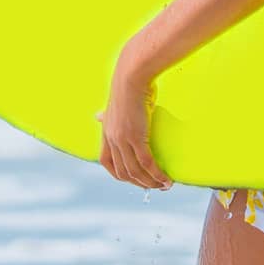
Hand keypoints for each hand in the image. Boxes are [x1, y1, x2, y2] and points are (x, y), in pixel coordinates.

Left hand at [95, 70, 172, 190]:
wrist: (131, 77)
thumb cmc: (126, 88)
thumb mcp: (112, 105)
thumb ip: (106, 115)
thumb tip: (97, 116)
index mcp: (106, 133)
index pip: (107, 163)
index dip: (119, 174)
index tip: (133, 179)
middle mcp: (112, 140)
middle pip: (123, 172)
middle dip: (139, 183)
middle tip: (154, 187)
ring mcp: (123, 140)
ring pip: (135, 171)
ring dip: (150, 183)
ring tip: (163, 186)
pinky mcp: (136, 137)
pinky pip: (147, 163)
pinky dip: (157, 174)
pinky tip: (166, 179)